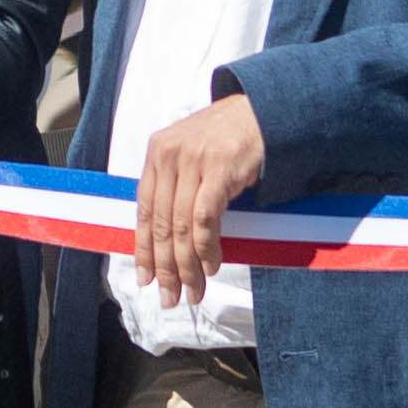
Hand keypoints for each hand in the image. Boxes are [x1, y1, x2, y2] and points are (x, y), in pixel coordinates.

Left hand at [133, 92, 269, 306]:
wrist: (264, 110)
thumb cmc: (229, 138)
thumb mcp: (192, 155)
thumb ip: (177, 186)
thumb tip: (168, 240)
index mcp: (157, 153)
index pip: (143, 210)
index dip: (143, 248)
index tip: (145, 278)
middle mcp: (168, 156)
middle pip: (160, 223)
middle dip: (164, 267)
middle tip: (169, 297)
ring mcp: (192, 162)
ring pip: (180, 227)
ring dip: (187, 266)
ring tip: (193, 291)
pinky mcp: (217, 169)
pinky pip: (204, 220)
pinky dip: (206, 248)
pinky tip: (211, 265)